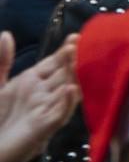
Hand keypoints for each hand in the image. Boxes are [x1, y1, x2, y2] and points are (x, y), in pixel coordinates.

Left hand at [0, 33, 79, 161]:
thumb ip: (2, 60)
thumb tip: (7, 34)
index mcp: (33, 80)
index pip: (55, 61)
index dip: (65, 50)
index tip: (76, 36)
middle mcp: (44, 92)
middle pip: (65, 73)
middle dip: (76, 60)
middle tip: (87, 45)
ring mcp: (46, 109)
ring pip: (67, 90)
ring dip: (76, 77)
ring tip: (83, 61)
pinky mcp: (44, 127)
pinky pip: (59, 114)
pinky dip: (67, 102)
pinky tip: (72, 90)